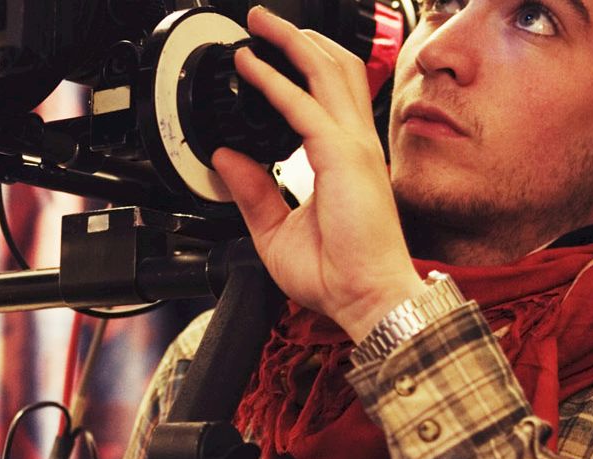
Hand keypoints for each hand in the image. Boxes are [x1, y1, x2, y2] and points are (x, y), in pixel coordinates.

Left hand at [211, 6, 422, 341]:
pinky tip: (250, 68)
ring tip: (259, 26)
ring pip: (327, 71)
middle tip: (260, 23)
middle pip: (334, 69)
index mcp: (345, 161)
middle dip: (298, 39)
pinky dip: (274, 81)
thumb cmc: (340, 275)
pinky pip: (303, 106)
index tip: (263, 58)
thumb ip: (254, 192)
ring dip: (291, 43)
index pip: (327, 97)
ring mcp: (353, 147)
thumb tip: (227, 159)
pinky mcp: (343, 157)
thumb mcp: (277, 231)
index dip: (300, 69)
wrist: (365, 298)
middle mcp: (354, 146)